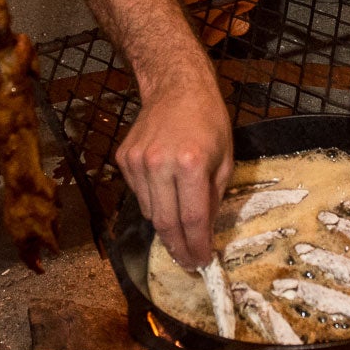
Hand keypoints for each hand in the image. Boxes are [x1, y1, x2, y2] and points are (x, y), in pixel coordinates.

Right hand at [115, 64, 232, 269]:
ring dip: (166, 226)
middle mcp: (159, 164)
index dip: (197, 246)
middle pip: (166, 223)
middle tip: (188, 262)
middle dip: (178, 248)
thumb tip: (204, 232)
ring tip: (180, 231)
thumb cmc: (208, 120)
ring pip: (150, 212)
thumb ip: (213, 198)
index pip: (192, 219)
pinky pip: (139, 195)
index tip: (202, 263)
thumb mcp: (225, 159)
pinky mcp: (124, 159)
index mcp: (191, 164)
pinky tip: (166, 194)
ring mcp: (137, 162)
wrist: (176, 87)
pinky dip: (154, 203)